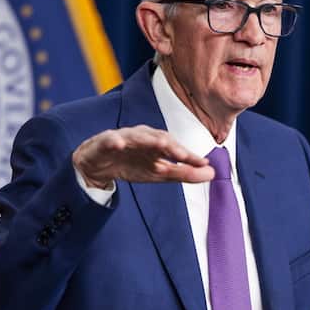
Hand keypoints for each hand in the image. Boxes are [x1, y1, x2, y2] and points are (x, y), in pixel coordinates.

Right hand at [72, 125, 213, 188]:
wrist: (97, 166)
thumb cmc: (130, 164)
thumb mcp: (159, 173)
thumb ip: (184, 172)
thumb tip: (212, 173)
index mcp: (156, 144)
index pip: (174, 148)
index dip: (188, 155)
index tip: (203, 164)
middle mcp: (141, 138)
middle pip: (158, 138)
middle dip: (171, 146)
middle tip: (184, 154)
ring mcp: (122, 138)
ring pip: (135, 136)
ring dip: (147, 139)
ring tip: (160, 144)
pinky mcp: (103, 143)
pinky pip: (108, 140)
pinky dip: (113, 141)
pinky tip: (118, 144)